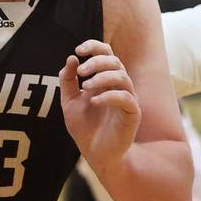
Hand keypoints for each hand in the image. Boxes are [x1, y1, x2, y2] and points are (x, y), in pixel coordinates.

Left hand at [60, 40, 140, 170]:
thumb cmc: (85, 128)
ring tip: (86, 87)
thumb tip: (71, 58)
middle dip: (96, 62)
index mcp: (105, 79)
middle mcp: (119, 86)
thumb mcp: (69, 102)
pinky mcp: (132, 113)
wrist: (96, 154)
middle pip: (114, 61)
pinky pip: (125, 97)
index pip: (106, 53)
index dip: (94, 47)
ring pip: (122, 76)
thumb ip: (68, 81)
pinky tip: (93, 102)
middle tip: (81, 72)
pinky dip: (108, 96)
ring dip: (102, 78)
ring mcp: (127, 98)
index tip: (78, 50)